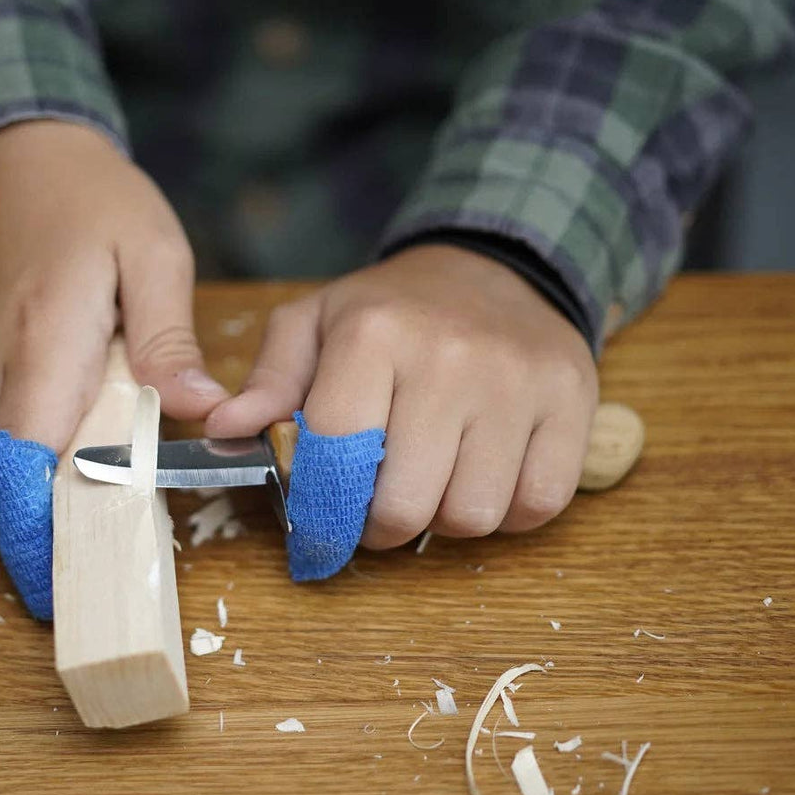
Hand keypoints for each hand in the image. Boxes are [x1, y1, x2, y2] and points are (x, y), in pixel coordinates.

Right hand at [0, 120, 229, 528]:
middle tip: (83, 513)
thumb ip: (171, 340)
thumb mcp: (154, 253)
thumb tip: (206, 412)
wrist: (6, 145)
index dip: (39, 532)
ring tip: (68, 441)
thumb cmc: (92, 200)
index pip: (18, 473)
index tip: (75, 563)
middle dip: (26, 518)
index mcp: (40, 342)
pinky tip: (34, 398)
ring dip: (11, 472)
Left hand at [205, 244, 597, 546]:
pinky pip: (538, 505)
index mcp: (374, 336)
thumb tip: (221, 428)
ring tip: (433, 483)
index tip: (319, 523)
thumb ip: (269, 381)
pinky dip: (508, 513)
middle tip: (376, 508)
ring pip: (473, 517)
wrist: (497, 268)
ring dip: (445, 522)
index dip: (321, 508)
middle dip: (381, 526)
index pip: (337, 459)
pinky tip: (484, 477)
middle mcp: (450, 358)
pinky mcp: (573, 404)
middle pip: (406, 506)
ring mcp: (519, 383)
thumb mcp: (317, 324)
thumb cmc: (395, 310)